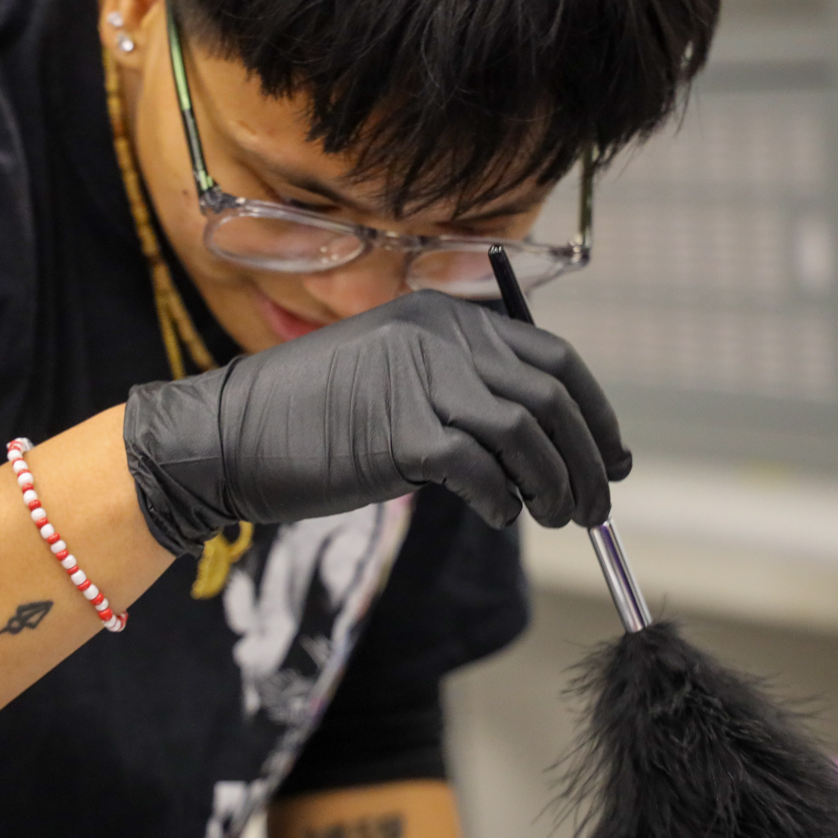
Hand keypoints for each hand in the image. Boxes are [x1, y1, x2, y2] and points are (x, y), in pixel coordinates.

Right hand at [123, 290, 630, 552]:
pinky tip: (500, 515)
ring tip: (560, 520)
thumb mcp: (394, 376)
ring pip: (526, 436)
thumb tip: (541, 440)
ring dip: (555, 486)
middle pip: (551, 398)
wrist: (226, 434)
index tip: (612, 459)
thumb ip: (460, 388)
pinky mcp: (400, 432)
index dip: (596, 414)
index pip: (554, 359)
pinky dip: (503, 500)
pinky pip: (481, 471)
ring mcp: (420, 380)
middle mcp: (440, 336)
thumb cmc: (309, 415)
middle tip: (597, 507)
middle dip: (588, 459)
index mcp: (445, 317)